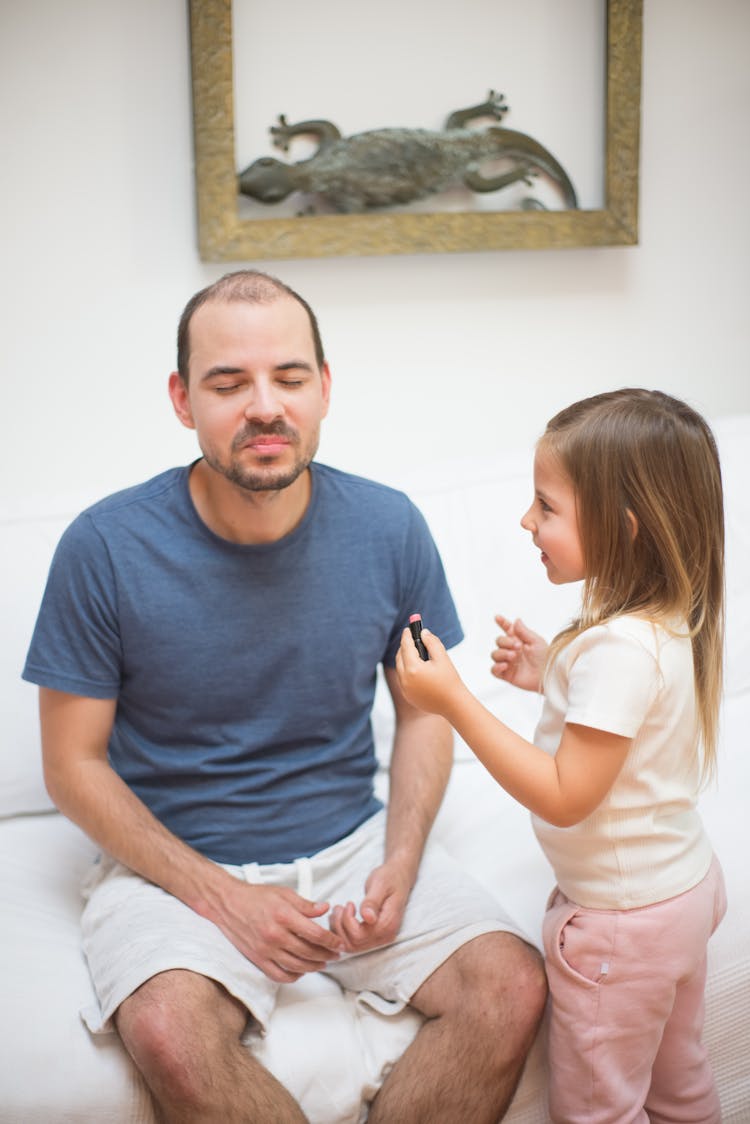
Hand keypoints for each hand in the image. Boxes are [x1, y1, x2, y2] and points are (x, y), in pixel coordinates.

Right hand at [216, 879, 343, 982]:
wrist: (228, 904)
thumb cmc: (257, 896)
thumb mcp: (284, 893)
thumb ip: (306, 904)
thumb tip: (325, 908)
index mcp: (284, 916)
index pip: (315, 934)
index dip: (331, 941)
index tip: (340, 944)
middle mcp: (275, 935)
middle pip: (308, 952)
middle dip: (326, 955)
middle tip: (336, 955)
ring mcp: (265, 949)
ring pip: (296, 966)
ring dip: (313, 967)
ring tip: (322, 963)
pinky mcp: (257, 959)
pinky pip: (279, 975)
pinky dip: (293, 976)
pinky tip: (301, 970)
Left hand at [328, 860, 411, 952]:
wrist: (399, 877)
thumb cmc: (389, 878)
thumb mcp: (380, 884)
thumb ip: (372, 902)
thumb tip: (368, 918)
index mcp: (388, 924)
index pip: (359, 936)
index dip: (348, 921)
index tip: (349, 904)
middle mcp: (385, 936)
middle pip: (353, 944)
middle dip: (340, 926)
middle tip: (339, 907)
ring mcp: (380, 939)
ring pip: (351, 946)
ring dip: (339, 930)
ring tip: (338, 910)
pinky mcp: (374, 937)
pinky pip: (354, 943)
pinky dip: (342, 932)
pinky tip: (341, 917)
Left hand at [395, 627, 464, 716]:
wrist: (454, 705)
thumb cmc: (450, 681)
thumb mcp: (442, 658)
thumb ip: (432, 642)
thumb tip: (423, 632)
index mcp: (413, 669)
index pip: (406, 646)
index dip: (407, 636)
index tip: (408, 629)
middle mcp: (405, 680)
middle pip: (400, 657)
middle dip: (404, 646)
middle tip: (412, 639)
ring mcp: (405, 689)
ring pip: (400, 668)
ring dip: (404, 659)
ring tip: (414, 652)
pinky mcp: (407, 696)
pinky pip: (403, 679)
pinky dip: (406, 671)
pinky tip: (415, 667)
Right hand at [490, 615, 547, 691]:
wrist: (549, 675)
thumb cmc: (546, 658)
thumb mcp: (536, 641)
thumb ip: (524, 631)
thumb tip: (516, 620)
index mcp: (519, 640)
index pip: (507, 629)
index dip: (502, 623)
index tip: (497, 617)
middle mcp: (512, 650)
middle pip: (499, 641)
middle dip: (505, 642)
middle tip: (518, 647)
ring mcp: (509, 662)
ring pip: (495, 654)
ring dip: (502, 653)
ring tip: (513, 656)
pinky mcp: (507, 674)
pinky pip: (494, 670)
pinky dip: (497, 667)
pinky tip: (505, 665)